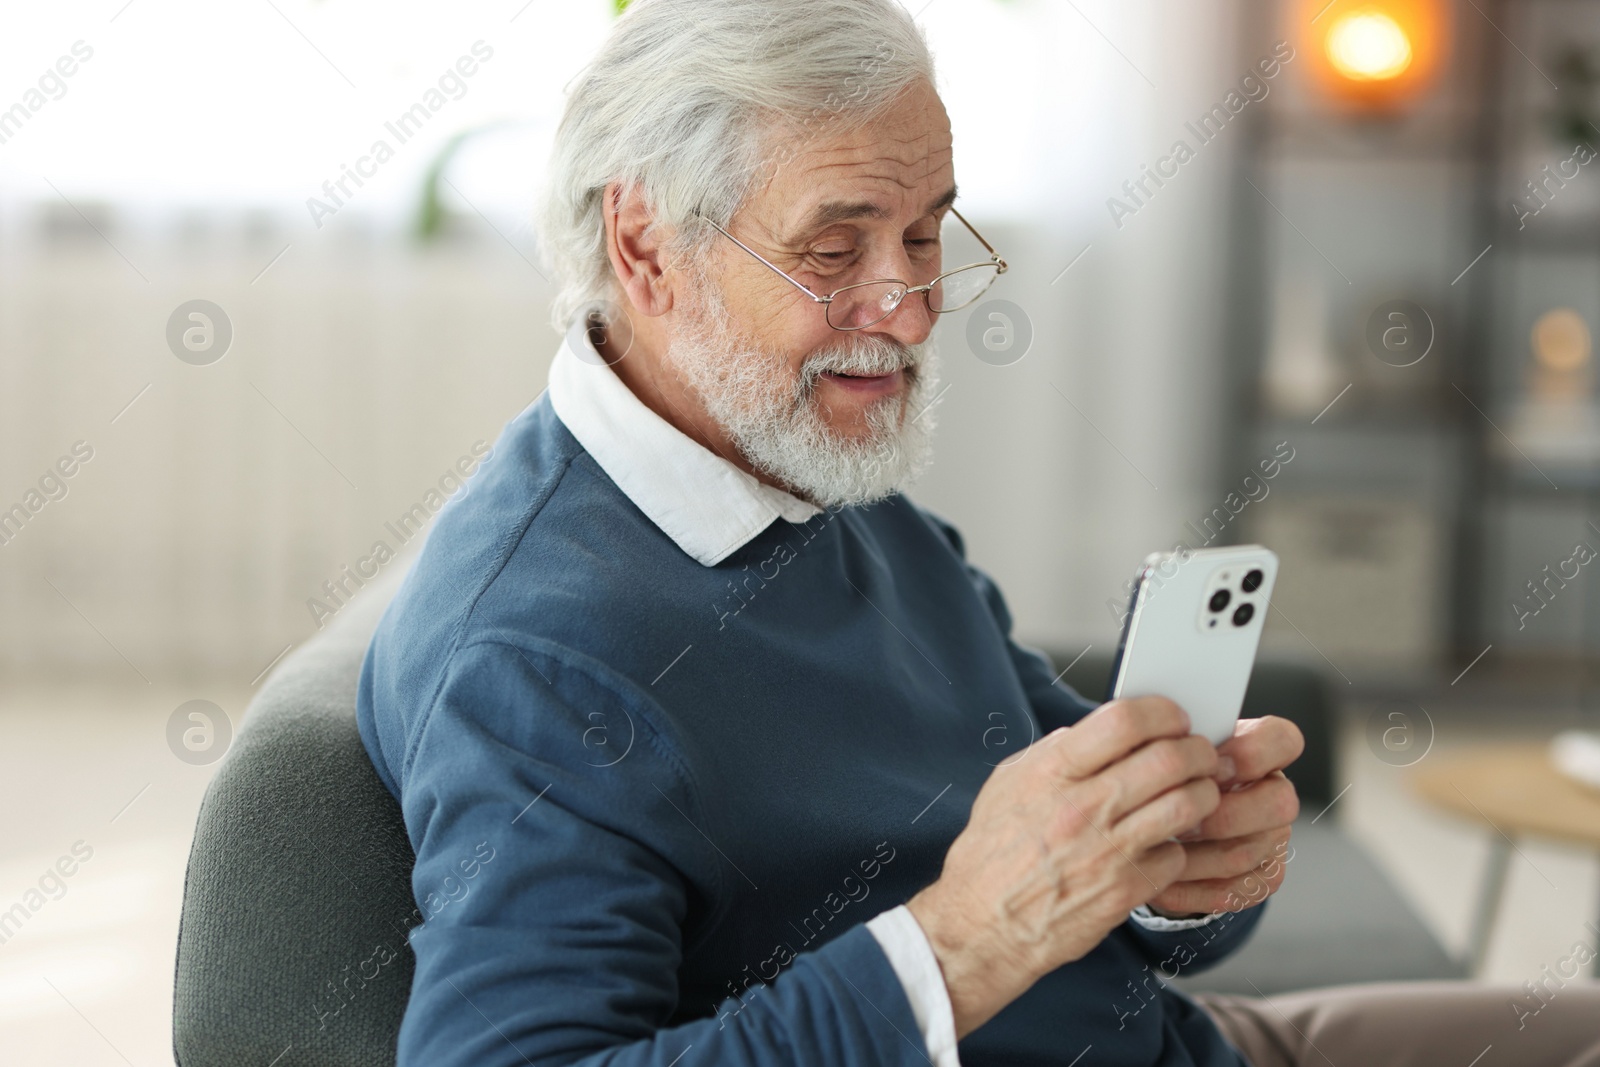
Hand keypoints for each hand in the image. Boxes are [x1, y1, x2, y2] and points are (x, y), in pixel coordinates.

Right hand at [906, 697, 1221, 1038]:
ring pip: (1187, 805)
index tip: (1173, 718)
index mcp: (1051, 773)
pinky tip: (1162, 846)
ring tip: (1196, 795)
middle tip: (1199, 755)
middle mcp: (1082, 808)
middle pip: (1169, 759)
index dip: (1162, 712)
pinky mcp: (1124, 891)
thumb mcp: (1007, 785)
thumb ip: (1052, 753)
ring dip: (1203, 794)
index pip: (1123, 721)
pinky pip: (1177, 857)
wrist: (982, 924)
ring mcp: (1107, 852)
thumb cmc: (992, 854)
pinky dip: (1177, 849)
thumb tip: (1092, 731)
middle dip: (1197, 750)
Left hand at [1145, 715, 1302, 918]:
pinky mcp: (1261, 879)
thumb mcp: (1167, 749)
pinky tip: (1160, 878)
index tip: (1208, 763)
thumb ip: (1171, 742)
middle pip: (1279, 804)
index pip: (1282, 741)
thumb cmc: (1166, 775)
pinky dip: (1189, 888)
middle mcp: (1274, 793)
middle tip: (1178, 820)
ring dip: (1195, 856)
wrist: (1162, 820)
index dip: (1252, 753)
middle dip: (1223, 815)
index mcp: (1258, 750)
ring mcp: (1273, 839)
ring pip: (1246, 852)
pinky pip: (1232, 891)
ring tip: (1155, 849)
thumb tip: (1154, 742)